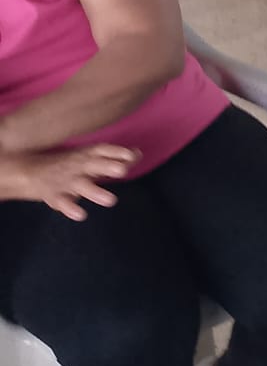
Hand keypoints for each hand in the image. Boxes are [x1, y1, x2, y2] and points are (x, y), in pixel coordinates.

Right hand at [0, 144, 136, 220]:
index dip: (117, 152)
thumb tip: (138, 154)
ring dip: (96, 192)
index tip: (133, 156)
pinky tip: (81, 215)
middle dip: (108, 166)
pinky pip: (63, 202)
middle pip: (94, 164)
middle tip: (123, 169)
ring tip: (111, 200)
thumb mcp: (90, 157)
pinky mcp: (55, 196)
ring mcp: (67, 181)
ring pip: (81, 185)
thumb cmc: (70, 164)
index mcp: (87, 156)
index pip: (103, 150)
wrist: (30, 171)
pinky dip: (71, 209)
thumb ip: (115, 157)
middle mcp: (78, 166)